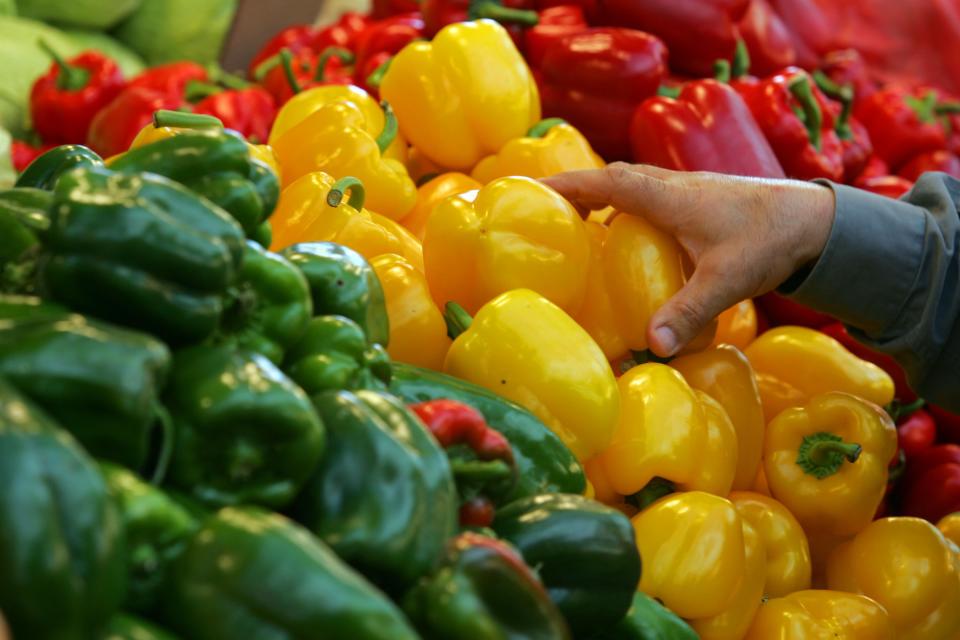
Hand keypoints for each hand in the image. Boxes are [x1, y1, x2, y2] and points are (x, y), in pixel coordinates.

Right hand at [542, 163, 835, 356]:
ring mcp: (685, 189)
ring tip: (573, 221)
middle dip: (573, 188)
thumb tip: (650, 347)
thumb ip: (688, 312)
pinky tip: (626, 233)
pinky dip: (624, 205)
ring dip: (600, 195)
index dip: (565, 185)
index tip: (529, 187)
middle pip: (612, 178)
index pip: (605, 183)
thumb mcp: (726, 280)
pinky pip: (647, 195)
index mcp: (669, 196)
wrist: (816, 220)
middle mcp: (672, 186)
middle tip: (541, 206)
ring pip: (631, 184)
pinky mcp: (697, 199)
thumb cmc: (770, 241)